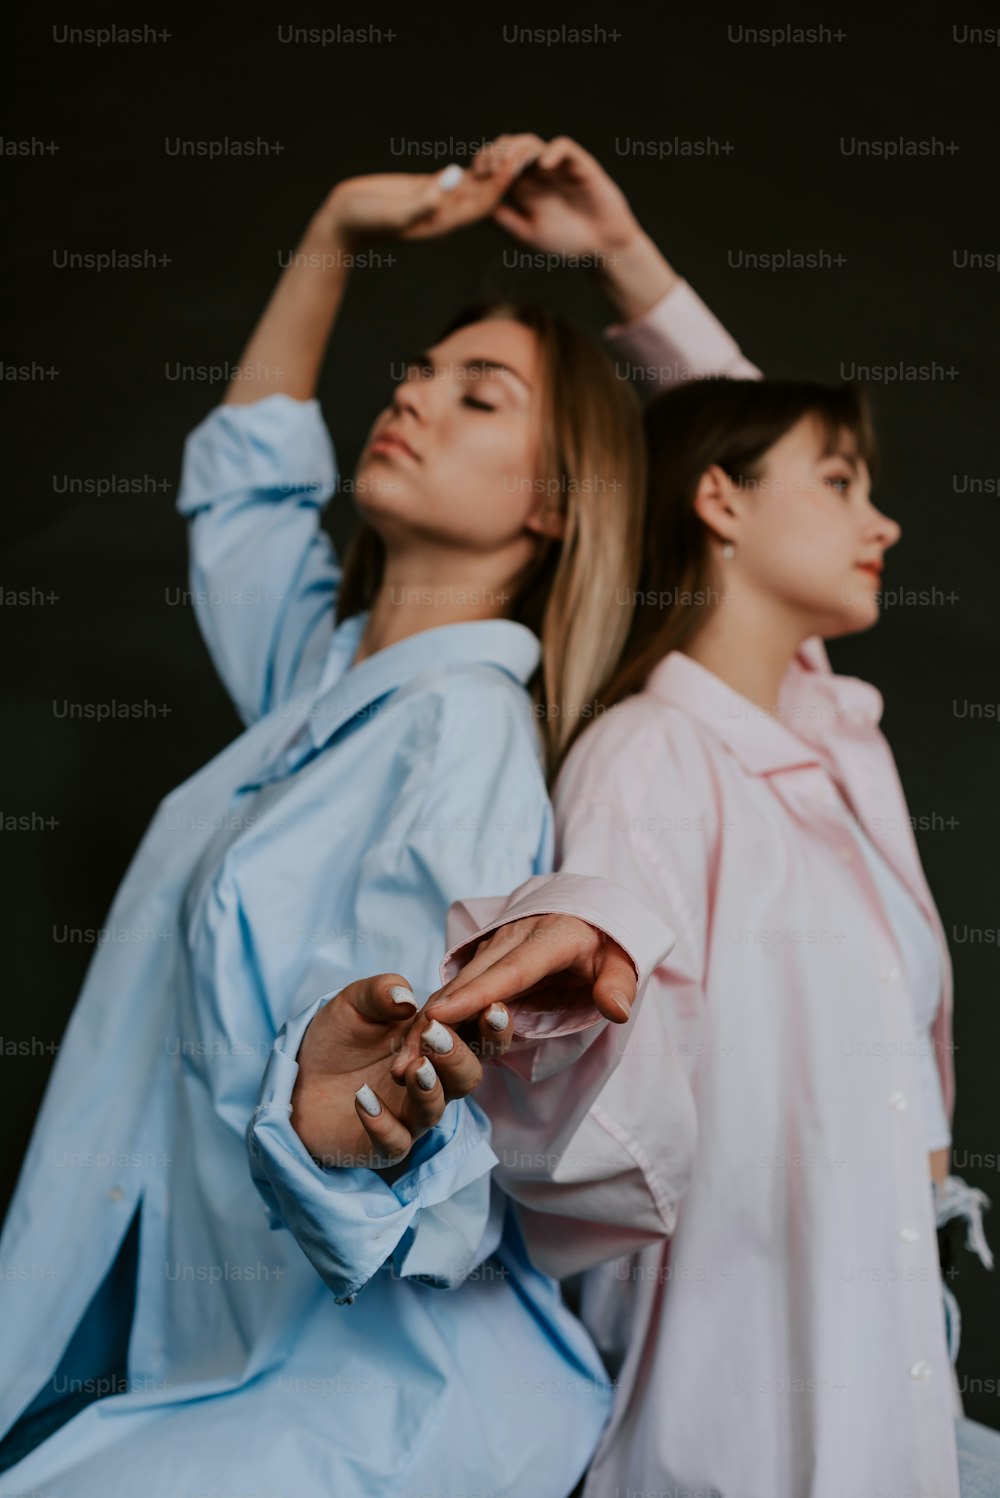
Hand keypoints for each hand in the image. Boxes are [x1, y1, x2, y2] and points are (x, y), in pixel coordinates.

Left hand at [289, 973, 512, 1169]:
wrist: (298, 1076)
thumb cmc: (337, 1037)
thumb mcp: (355, 1002)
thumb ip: (382, 991)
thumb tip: (407, 997)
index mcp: (437, 1043)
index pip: (477, 1036)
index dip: (491, 1026)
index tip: (491, 1008)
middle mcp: (433, 1081)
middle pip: (466, 1077)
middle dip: (458, 1056)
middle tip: (435, 1035)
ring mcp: (409, 1115)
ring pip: (436, 1110)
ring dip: (429, 1089)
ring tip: (413, 1068)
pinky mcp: (382, 1144)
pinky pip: (394, 1142)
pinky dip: (382, 1122)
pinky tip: (364, 1098)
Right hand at [317, 139, 545, 246]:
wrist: (343, 223)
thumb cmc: (365, 219)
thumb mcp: (394, 210)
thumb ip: (423, 199)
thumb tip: (452, 178)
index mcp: (442, 221)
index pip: (482, 203)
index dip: (504, 183)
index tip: (522, 163)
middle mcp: (445, 214)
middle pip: (485, 195)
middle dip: (507, 175)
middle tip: (530, 151)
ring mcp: (437, 203)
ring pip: (474, 186)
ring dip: (495, 170)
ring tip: (517, 149)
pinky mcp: (426, 190)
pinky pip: (457, 179)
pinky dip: (474, 168)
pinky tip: (488, 154)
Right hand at [401, 916, 636, 1056]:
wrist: (586, 909)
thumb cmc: (605, 942)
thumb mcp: (623, 959)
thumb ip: (619, 984)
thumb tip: (617, 1010)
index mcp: (551, 937)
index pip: (512, 971)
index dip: (476, 995)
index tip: (441, 1016)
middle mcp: (515, 937)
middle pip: (471, 980)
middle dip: (437, 1017)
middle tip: (406, 1057)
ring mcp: (495, 944)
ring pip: (456, 983)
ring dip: (426, 1020)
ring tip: (400, 1060)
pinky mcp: (484, 955)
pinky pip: (456, 985)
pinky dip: (433, 1012)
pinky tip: (411, 1041)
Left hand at [486, 135, 639, 258]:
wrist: (602, 246)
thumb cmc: (566, 242)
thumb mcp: (528, 235)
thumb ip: (505, 220)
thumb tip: (477, 207)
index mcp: (522, 187)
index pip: (496, 164)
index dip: (484, 164)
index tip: (477, 174)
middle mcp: (536, 172)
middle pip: (509, 147)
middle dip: (496, 154)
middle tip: (490, 168)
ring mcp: (556, 166)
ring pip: (531, 143)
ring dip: (517, 151)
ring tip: (511, 167)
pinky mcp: (578, 164)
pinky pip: (563, 147)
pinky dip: (552, 151)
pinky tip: (543, 166)